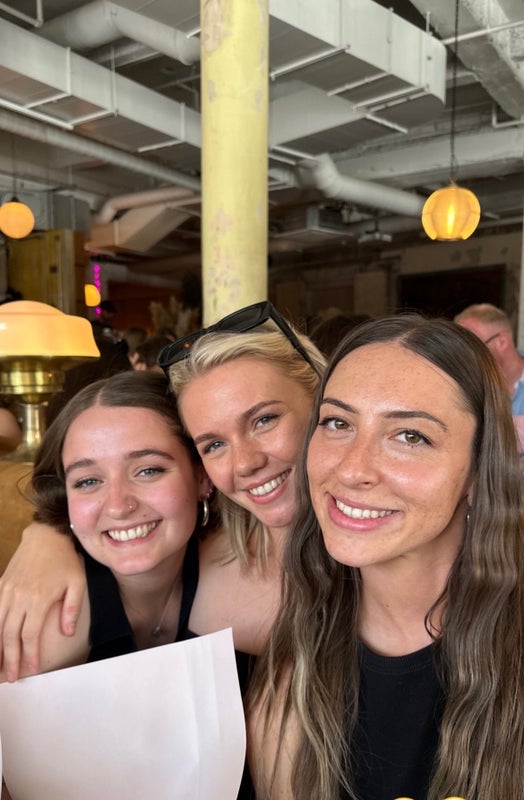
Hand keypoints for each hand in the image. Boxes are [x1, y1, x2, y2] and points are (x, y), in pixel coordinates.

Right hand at [0, 522, 85, 680]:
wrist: (47, 535)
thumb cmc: (65, 560)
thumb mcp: (77, 583)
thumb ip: (71, 610)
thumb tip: (66, 633)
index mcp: (39, 599)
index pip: (30, 636)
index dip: (30, 655)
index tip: (32, 670)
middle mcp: (19, 597)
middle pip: (10, 636)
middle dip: (10, 659)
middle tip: (12, 677)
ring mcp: (7, 590)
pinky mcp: (1, 584)